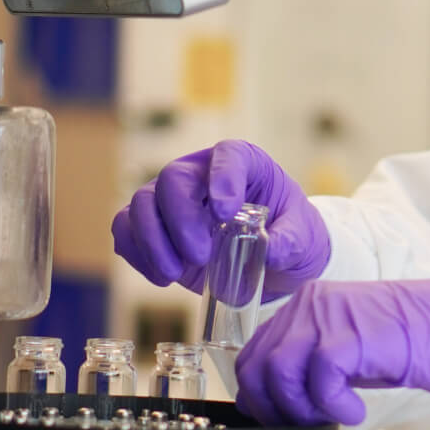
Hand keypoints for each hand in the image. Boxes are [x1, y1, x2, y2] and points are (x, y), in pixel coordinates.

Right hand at [112, 140, 330, 296]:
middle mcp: (203, 173)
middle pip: (174, 178)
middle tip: (200, 255)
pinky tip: (162, 276)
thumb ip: (290, 241)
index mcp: (244, 163)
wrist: (275, 262)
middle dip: (181, 219)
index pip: (228, 154)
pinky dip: (137, 252)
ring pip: (142, 202)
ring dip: (152, 240)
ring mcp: (173, 198)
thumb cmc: (290, 235)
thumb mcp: (304, 238)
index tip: (226, 213)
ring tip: (175, 273)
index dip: (223, 177)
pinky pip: (126, 229)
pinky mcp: (154, 227)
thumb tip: (273, 252)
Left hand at [234, 276, 429, 425]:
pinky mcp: (359, 334)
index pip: (252, 355)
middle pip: (258, 367)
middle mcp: (316, 301)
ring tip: (336, 416)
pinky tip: (357, 411)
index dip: (260, 399)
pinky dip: (333, 407)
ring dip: (303, 410)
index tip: (287, 421)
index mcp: (313, 303)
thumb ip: (317, 362)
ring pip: (280, 372)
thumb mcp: (359, 347)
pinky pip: (320, 378)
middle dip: (278, 410)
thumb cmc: (428, 339)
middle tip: (312, 424)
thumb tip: (281, 404)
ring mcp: (335, 315)